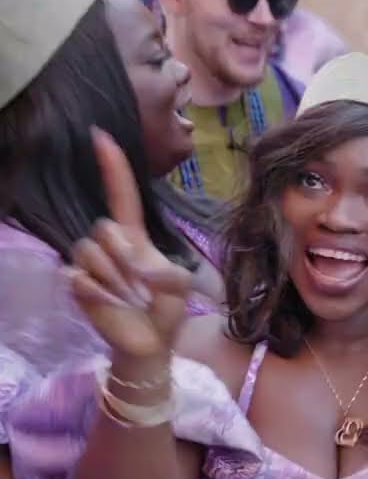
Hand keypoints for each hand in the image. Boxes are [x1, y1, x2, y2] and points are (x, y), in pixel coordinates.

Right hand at [67, 129, 191, 359]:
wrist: (150, 341)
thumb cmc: (165, 307)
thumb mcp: (179, 284)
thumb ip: (163, 270)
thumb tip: (134, 264)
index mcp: (135, 236)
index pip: (123, 195)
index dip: (113, 167)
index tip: (101, 136)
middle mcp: (108, 242)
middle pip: (105, 226)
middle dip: (126, 258)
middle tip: (143, 287)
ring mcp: (89, 262)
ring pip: (92, 252)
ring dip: (118, 281)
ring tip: (131, 298)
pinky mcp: (76, 283)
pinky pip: (81, 277)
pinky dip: (101, 294)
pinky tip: (112, 305)